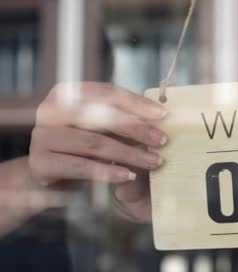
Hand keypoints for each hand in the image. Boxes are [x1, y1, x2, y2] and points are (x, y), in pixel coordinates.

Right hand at [28, 82, 167, 220]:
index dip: (136, 102)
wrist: (49, 178)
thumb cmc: (84, 148)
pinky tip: (129, 176)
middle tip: (162, 141)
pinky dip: (108, 171)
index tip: (163, 114)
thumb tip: (161, 116)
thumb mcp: (103, 129)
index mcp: (67, 93)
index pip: (106, 92)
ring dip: (129, 153)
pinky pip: (80, 166)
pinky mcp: (40, 162)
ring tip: (154, 162)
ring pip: (94, 142)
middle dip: (137, 128)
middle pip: (101, 116)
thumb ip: (123, 119)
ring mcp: (42, 136)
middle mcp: (50, 110)